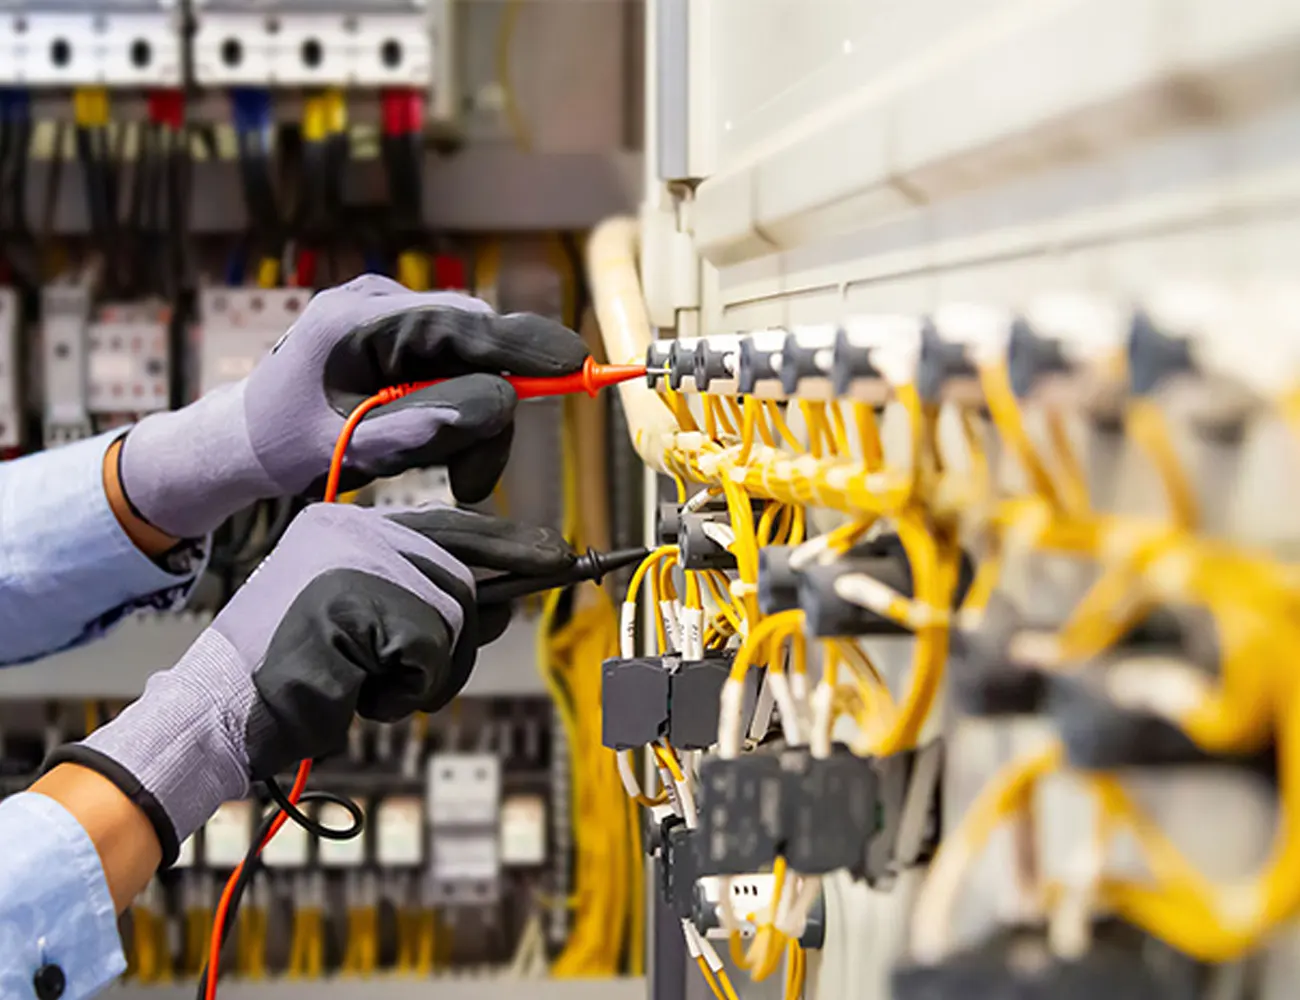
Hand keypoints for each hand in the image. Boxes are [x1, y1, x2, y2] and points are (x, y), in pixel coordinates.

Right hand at [44, 502, 573, 863]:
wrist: (221, 710)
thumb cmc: (297, 676)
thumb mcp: (366, 625)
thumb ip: (427, 601)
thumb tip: (506, 604)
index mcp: (348, 525)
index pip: (451, 525)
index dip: (511, 544)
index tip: (558, 556)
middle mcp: (354, 528)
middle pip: (465, 579)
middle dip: (461, 641)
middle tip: (417, 674)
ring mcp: (356, 560)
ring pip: (455, 617)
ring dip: (426, 674)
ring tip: (367, 683)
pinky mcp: (359, 599)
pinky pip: (430, 650)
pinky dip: (407, 688)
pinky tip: (357, 691)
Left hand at [118, 275, 588, 537]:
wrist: (242, 438)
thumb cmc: (282, 444)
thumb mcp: (348, 446)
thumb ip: (419, 426)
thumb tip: (497, 405)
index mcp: (359, 320)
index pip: (460, 323)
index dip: (522, 345)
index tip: (575, 364)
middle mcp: (381, 304)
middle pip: (476, 346)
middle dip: (489, 413)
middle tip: (473, 483)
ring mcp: (391, 317)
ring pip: (472, 362)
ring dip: (477, 424)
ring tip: (459, 483)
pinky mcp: (401, 338)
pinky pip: (454, 368)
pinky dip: (460, 413)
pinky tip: (438, 447)